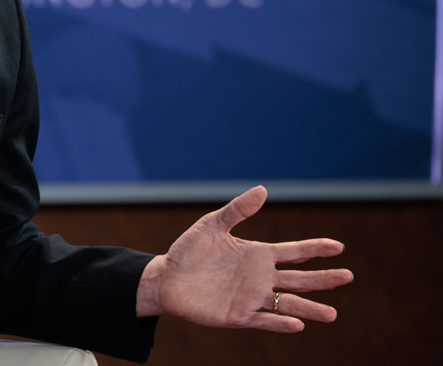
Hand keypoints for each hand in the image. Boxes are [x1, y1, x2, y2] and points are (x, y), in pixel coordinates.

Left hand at [136, 185, 352, 331]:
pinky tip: (297, 324)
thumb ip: (237, 210)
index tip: (339, 246)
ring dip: (310, 308)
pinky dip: (281, 323)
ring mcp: (252, 298)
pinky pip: (264, 321)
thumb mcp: (212, 225)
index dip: (315, 249)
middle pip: (299, 279)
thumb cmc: (188, 251)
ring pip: (288, 304)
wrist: (166, 278)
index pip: (294, 252)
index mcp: (257, 255)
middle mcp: (260, 278)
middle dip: (323, 278)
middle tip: (348, 276)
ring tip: (333, 314)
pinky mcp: (239, 316)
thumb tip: (263, 189)